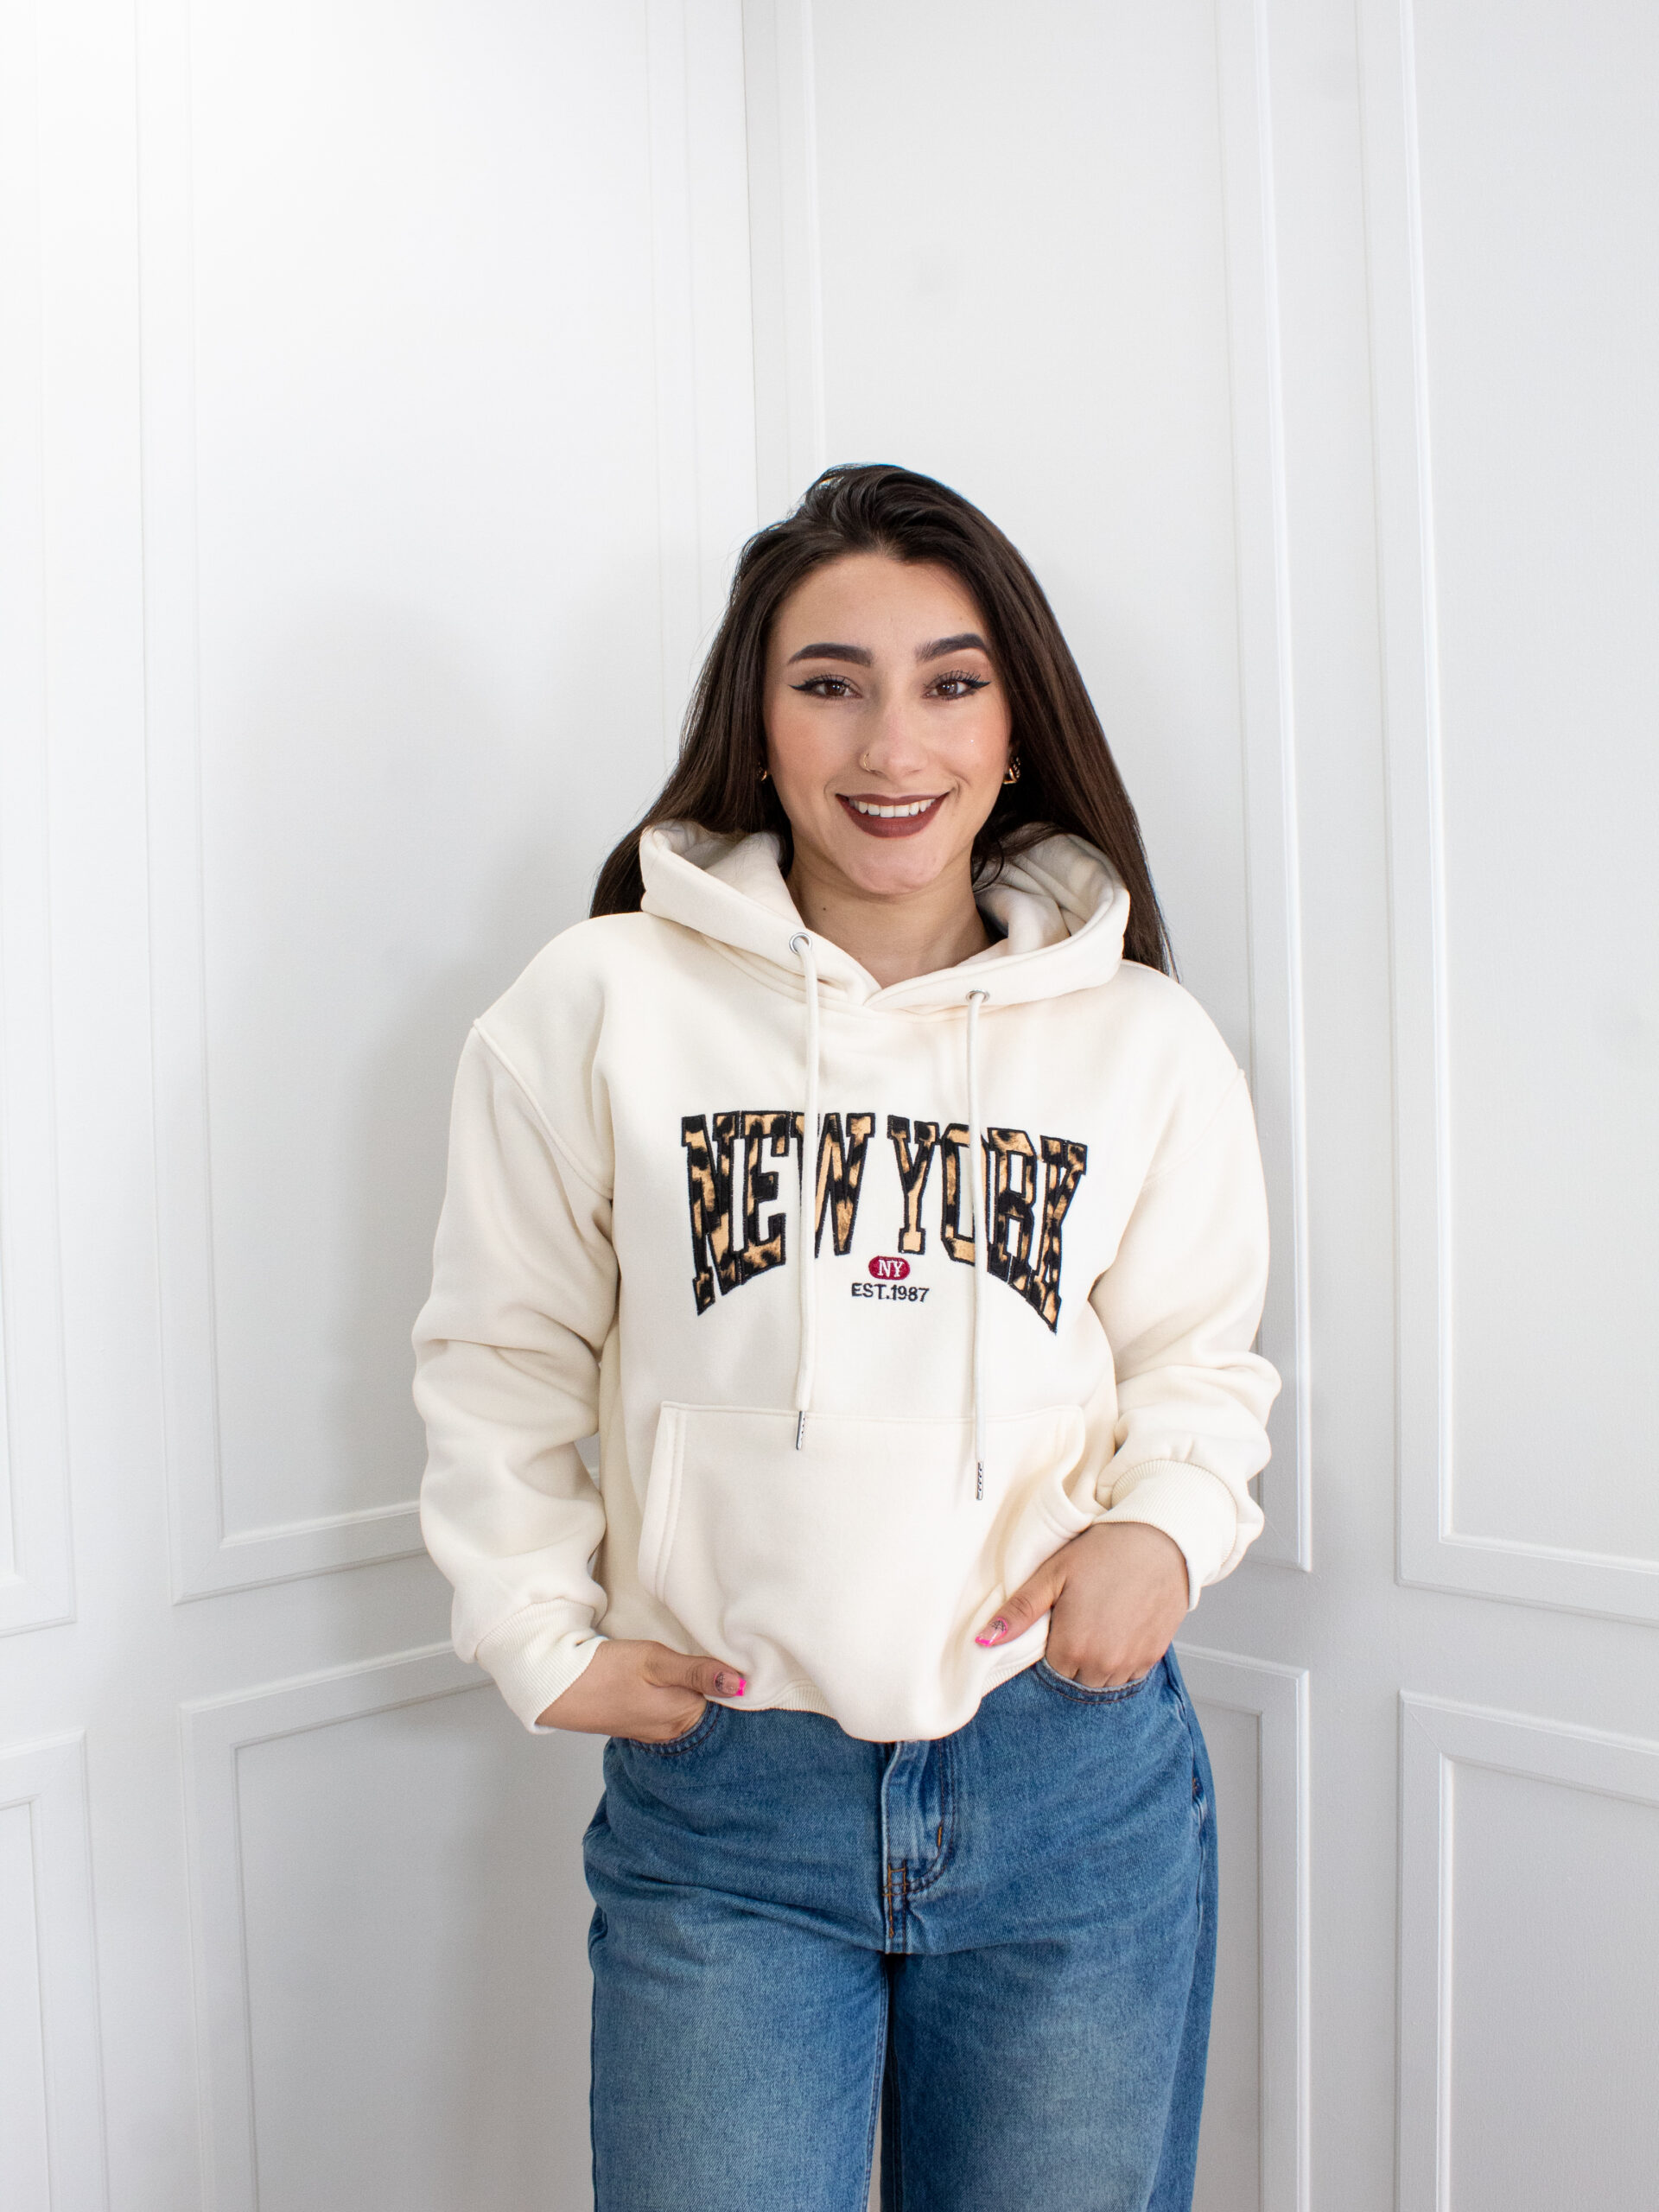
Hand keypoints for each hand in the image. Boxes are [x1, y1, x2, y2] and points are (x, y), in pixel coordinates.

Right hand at [535, 1638, 745, 1740]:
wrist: (558, 1687)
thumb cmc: (605, 1673)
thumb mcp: (655, 1663)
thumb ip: (698, 1673)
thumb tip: (741, 1684)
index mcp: (682, 1718)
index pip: (727, 1704)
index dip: (739, 1681)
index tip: (749, 1658)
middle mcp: (673, 1730)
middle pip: (711, 1707)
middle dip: (721, 1685)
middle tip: (731, 1653)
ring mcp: (656, 1727)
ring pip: (692, 1705)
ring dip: (699, 1687)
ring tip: (707, 1659)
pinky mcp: (641, 1720)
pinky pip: (673, 1707)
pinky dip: (680, 1691)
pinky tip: (678, 1674)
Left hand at [975, 1521, 1189, 1687]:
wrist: (1160, 1538)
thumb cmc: (1105, 1551)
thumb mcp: (1053, 1574)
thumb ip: (1019, 1612)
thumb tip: (982, 1642)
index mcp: (1073, 1648)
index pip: (1048, 1672)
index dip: (1049, 1648)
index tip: (1057, 1624)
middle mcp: (1103, 1665)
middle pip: (1075, 1679)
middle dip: (1071, 1657)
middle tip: (1078, 1619)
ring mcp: (1132, 1663)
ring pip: (1103, 1680)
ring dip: (1096, 1662)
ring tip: (1099, 1621)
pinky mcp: (1154, 1656)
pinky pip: (1129, 1674)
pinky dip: (1121, 1659)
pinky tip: (1120, 1627)